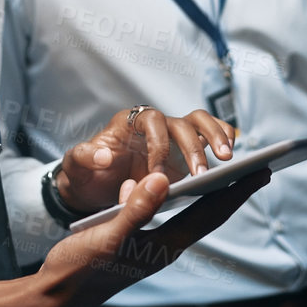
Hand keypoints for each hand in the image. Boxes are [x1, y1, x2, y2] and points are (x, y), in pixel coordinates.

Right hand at [0, 166, 269, 306]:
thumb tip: (162, 180)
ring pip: (190, 216)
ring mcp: (151, 247)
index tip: (263, 172)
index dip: (237, 192)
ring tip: (230, 175)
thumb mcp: (106, 236)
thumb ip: (135, 209)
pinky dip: (181, 199)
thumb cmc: (79, 269)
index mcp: (163, 246)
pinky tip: (177, 186)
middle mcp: (163, 247)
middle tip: (261, 169)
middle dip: (234, 191)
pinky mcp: (137, 244)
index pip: (209, 214)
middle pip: (208, 215)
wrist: (56, 295)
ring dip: (211, 195)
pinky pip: (168, 217)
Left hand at [55, 107, 236, 212]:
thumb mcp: (75, 167)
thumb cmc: (86, 174)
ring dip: (216, 138)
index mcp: (129, 123)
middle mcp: (154, 124)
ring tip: (227, 161)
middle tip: (203, 174)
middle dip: (194, 147)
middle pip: (182, 122)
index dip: (159, 145)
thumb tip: (106, 156)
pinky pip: (210, 134)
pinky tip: (232, 160)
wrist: (94, 185)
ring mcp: (172, 135)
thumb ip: (84, 159)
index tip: (158, 175)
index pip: (151, 121)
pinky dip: (223, 138)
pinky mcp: (185, 150)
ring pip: (201, 123)